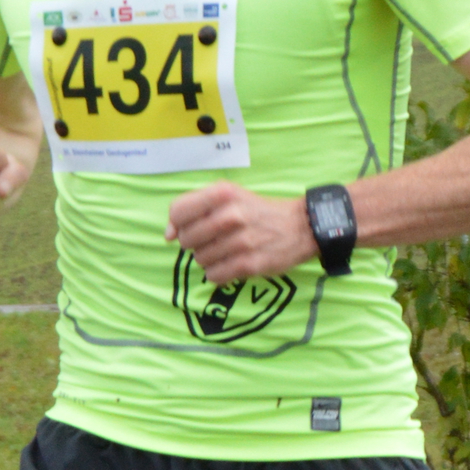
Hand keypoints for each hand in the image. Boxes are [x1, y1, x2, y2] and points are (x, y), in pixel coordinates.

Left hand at [165, 183, 313, 284]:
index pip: (178, 212)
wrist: (301, 226)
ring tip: (226, 251)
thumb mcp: (228, 196)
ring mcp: (241, 241)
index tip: (186, 229)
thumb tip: (168, 235)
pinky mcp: (249, 264)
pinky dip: (218, 274)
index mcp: (223, 193)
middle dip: (195, 244)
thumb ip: (194, 209)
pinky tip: (231, 263)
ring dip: (209, 259)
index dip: (177, 224)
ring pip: (200, 260)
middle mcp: (231, 215)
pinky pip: (215, 276)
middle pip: (186, 240)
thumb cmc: (257, 211)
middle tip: (213, 240)